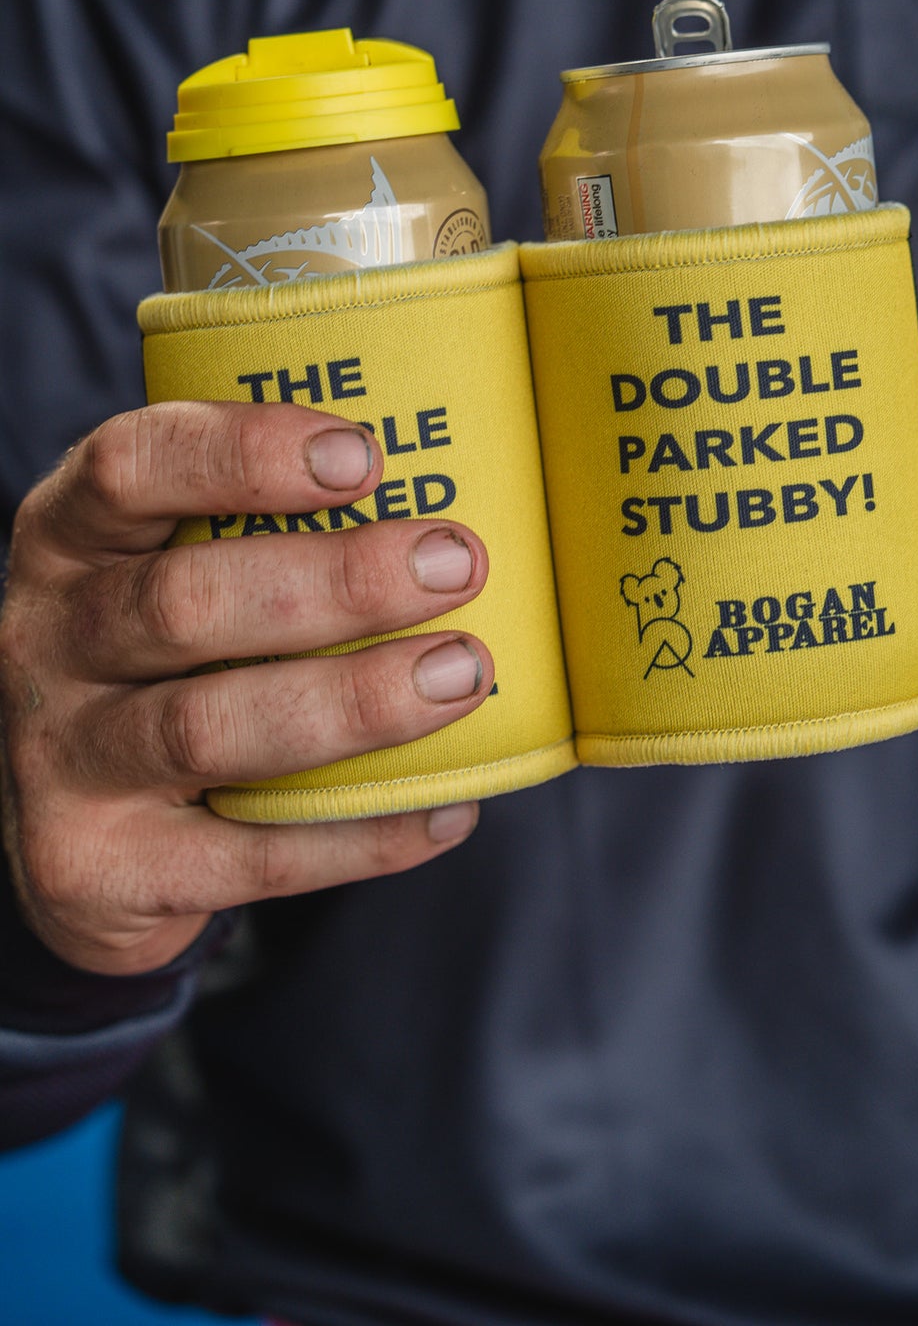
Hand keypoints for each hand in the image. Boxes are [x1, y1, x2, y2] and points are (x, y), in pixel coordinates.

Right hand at [0, 402, 491, 976]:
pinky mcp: (96, 870)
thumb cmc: (164, 663)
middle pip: (183, 602)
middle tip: (453, 562)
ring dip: (353, 702)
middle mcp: (44, 641)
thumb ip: (264, 528)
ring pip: (209, 729)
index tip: (362, 458)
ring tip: (460, 673)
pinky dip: (359, 835)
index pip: (127, 467)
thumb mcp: (168, 569)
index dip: (241, 455)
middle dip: (336, 581)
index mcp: (68, 540)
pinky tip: (447, 808)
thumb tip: (463, 491)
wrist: (71, 836)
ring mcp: (60, 764)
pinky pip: (248, 856)